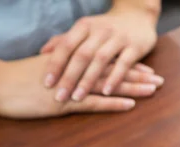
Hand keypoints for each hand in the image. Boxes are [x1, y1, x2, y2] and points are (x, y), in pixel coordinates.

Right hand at [0, 54, 157, 118]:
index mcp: (75, 63)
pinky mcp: (66, 103)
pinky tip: (132, 105)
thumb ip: (64, 69)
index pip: (107, 62)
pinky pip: (95, 102)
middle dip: (139, 75)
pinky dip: (114, 103)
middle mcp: (78, 71)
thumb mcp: (45, 70)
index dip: (127, 65)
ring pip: (111, 85)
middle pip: (115, 71)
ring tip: (154, 90)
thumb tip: (75, 71)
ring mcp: (74, 86)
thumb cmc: (18, 79)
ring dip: (134, 87)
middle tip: (160, 79)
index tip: (146, 67)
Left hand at [41, 6, 159, 101]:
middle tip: (59, 96)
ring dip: (88, 80)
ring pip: (100, 60)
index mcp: (84, 26)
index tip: (46, 83)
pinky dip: (114, 78)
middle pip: (81, 55)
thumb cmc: (106, 28)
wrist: (137, 16)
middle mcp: (100, 31)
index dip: (55, 64)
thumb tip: (42, 52)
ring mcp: (118, 38)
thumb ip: (64, 40)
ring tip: (78, 97)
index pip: (66, 46)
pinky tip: (106, 92)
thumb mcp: (85, 30)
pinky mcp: (135, 47)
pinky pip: (123, 64)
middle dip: (69, 77)